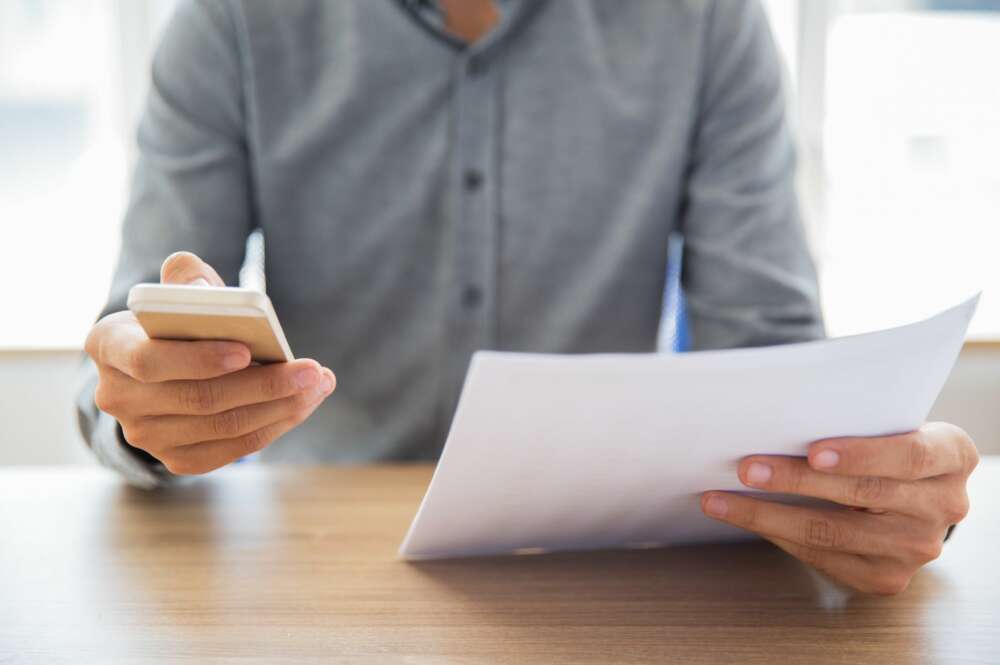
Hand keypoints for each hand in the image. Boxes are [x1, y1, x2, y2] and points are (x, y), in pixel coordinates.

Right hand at [84, 251, 335, 474]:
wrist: (161, 366)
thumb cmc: (174, 322)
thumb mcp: (173, 291)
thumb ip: (186, 277)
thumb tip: (202, 284)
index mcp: (108, 346)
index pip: (150, 361)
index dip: (198, 359)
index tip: (247, 351)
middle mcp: (118, 397)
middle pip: (199, 399)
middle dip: (264, 385)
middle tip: (311, 370)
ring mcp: (145, 435)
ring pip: (223, 427)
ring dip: (280, 407)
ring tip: (318, 384)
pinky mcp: (176, 459)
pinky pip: (232, 449)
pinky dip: (274, 426)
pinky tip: (303, 405)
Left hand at [700, 422, 978, 594]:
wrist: (911, 491)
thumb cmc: (885, 442)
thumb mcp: (888, 422)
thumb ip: (854, 416)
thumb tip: (773, 411)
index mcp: (951, 455)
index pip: (909, 454)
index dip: (861, 454)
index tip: (812, 450)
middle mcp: (943, 505)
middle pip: (863, 494)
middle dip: (795, 480)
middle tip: (745, 468)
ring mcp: (917, 547)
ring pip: (834, 533)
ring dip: (768, 515)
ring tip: (722, 500)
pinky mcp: (886, 577)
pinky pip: (824, 557)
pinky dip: (778, 535)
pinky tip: (745, 519)